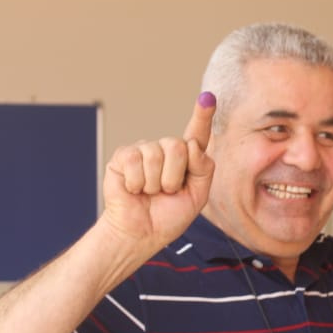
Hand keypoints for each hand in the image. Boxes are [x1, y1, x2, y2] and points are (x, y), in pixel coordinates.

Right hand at [101, 92, 216, 253]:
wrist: (140, 234)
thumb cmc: (167, 217)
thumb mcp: (197, 196)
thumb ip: (203, 169)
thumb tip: (193, 145)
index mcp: (186, 160)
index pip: (196, 134)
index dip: (202, 115)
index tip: (208, 98)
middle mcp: (165, 151)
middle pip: (177, 146)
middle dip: (174, 176)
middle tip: (166, 191)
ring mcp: (144, 151)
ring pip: (157, 154)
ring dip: (155, 182)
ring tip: (150, 192)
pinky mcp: (123, 157)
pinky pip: (135, 160)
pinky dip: (137, 182)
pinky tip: (134, 189)